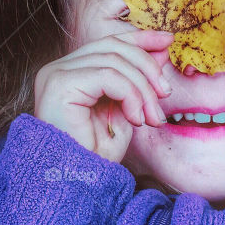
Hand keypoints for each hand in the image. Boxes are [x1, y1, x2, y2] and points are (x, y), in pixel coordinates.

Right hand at [34, 30, 173, 162]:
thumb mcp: (125, 113)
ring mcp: (56, 74)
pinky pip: (108, 76)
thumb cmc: (94, 157)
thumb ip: (137, 82)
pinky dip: (130, 95)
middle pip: (114, 46)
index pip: (109, 42)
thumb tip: (160, 52)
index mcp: (71, 72)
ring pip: (115, 60)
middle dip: (147, 68)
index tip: (168, 40)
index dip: (140, 38)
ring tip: (152, 117)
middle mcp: (59, 68)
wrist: (74, 186)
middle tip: (165, 96)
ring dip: (142, 89)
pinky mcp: (60, 84)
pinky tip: (136, 119)